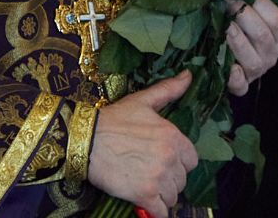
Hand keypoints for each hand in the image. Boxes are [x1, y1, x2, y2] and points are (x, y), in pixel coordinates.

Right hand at [86, 71, 198, 217]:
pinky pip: (161, 212)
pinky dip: (156, 212)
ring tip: (147, 188)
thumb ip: (169, 90)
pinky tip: (146, 206)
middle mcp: (170, 157)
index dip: (179, 162)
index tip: (165, 162)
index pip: (192, 159)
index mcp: (173, 137)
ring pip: (173, 196)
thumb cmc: (114, 119)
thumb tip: (188, 75)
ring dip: (162, 195)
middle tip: (152, 175)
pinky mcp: (143, 195)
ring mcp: (158, 177)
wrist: (85, 139)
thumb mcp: (143, 101)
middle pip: (182, 179)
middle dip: (169, 179)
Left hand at [223, 0, 277, 94]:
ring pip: (252, 60)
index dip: (261, 3)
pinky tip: (229, 67)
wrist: (240, 57)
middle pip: (263, 36)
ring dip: (236, 41)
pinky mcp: (241, 85)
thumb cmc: (257, 27)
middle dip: (244, 16)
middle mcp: (273, 55)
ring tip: (224, 25)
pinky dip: (235, 78)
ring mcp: (258, 71)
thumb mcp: (275, 14)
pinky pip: (240, 85)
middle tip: (230, 0)